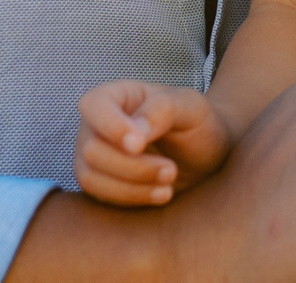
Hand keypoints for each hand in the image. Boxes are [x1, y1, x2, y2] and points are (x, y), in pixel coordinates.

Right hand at [76, 80, 229, 206]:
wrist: (204, 155)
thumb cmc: (196, 122)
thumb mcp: (190, 107)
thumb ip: (162, 110)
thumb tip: (132, 136)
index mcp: (116, 95)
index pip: (94, 105)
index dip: (111, 126)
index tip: (139, 145)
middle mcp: (97, 125)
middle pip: (92, 149)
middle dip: (133, 166)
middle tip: (172, 169)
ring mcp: (93, 156)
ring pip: (91, 177)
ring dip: (132, 187)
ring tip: (169, 184)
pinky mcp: (100, 184)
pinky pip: (101, 197)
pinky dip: (132, 199)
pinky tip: (162, 194)